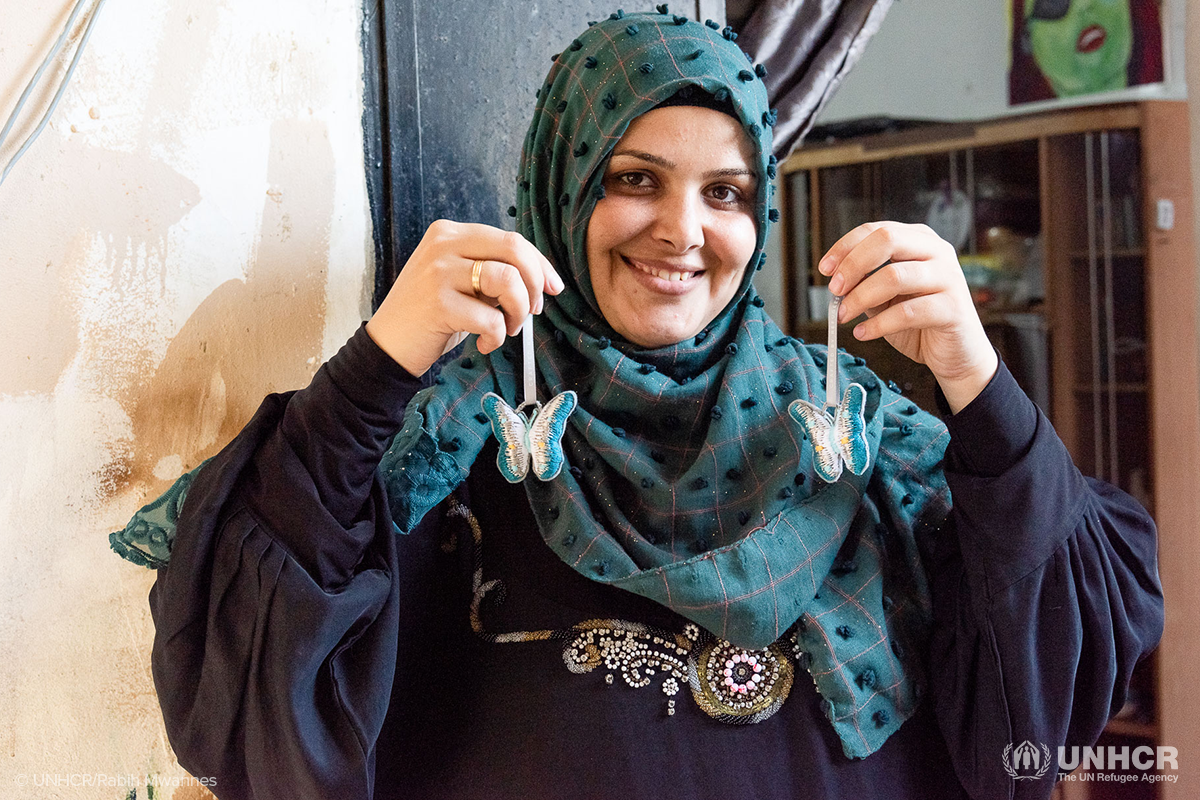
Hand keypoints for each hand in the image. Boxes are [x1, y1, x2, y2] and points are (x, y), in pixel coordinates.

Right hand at [366, 220, 563, 375]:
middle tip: (532, 311)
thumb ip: (491, 270)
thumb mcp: (459, 280)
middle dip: (534, 284)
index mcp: (450, 233)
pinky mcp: (439, 304)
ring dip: (518, 312)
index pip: (511, 239)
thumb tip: (541, 279)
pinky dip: (496, 337)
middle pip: (514, 250)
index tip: (553, 288)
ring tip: (507, 329)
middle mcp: (443, 245)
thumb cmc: (430, 315)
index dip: (540, 265)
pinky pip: (491, 318)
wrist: (388, 345)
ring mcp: (439, 272)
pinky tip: (483, 344)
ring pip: (508, 281)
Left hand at [818, 221, 997, 412]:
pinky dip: (878, 324)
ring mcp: (948, 277)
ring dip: (860, 297)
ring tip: (844, 315)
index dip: (845, 246)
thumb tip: (835, 280)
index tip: (825, 269)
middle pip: (887, 239)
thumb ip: (865, 283)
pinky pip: (908, 312)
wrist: (955, 353)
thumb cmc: (919, 321)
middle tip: (835, 289)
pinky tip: (863, 333)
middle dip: (853, 264)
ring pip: (895, 276)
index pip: (876, 230)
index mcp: (919, 240)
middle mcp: (937, 252)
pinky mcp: (953, 308)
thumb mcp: (885, 297)